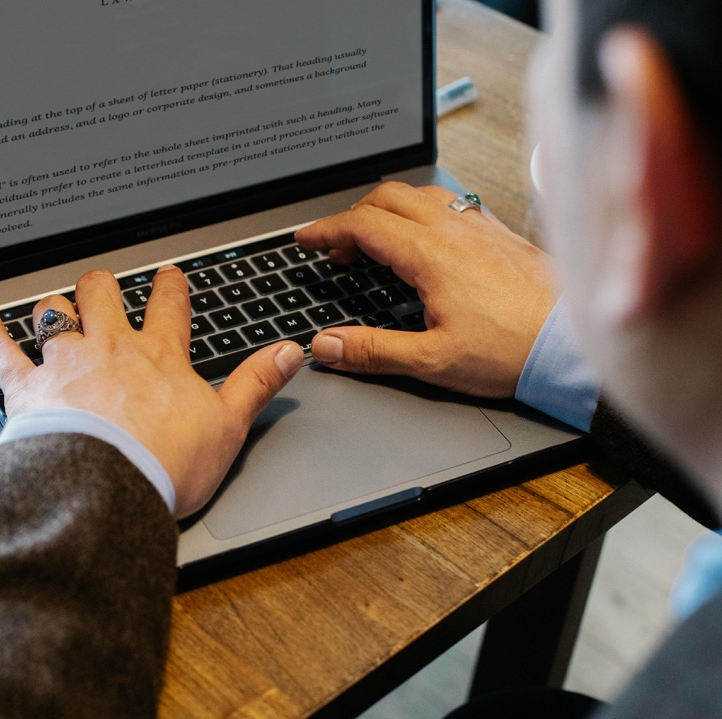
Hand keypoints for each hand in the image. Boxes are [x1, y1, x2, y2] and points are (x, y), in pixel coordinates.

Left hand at [0, 266, 302, 517]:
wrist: (105, 485)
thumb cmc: (164, 462)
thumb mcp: (228, 426)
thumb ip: (256, 384)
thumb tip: (290, 353)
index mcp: (159, 357)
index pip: (169, 309)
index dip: (170, 289)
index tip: (169, 278)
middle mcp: (109, 348)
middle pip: (104, 298)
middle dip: (103, 287)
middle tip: (103, 285)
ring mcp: (65, 364)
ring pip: (54, 316)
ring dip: (53, 308)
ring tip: (53, 305)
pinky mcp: (27, 387)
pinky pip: (2, 350)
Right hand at [295, 182, 556, 397]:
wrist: (575, 343)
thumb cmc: (514, 350)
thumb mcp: (431, 361)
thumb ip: (373, 351)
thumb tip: (327, 346)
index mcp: (430, 254)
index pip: (362, 225)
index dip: (326, 230)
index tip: (306, 239)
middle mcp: (454, 229)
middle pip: (388, 198)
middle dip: (352, 216)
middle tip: (336, 246)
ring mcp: (480, 227)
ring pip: (421, 194)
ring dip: (389, 209)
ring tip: (377, 239)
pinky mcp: (501, 234)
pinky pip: (452, 204)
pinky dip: (423, 212)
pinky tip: (427, 240)